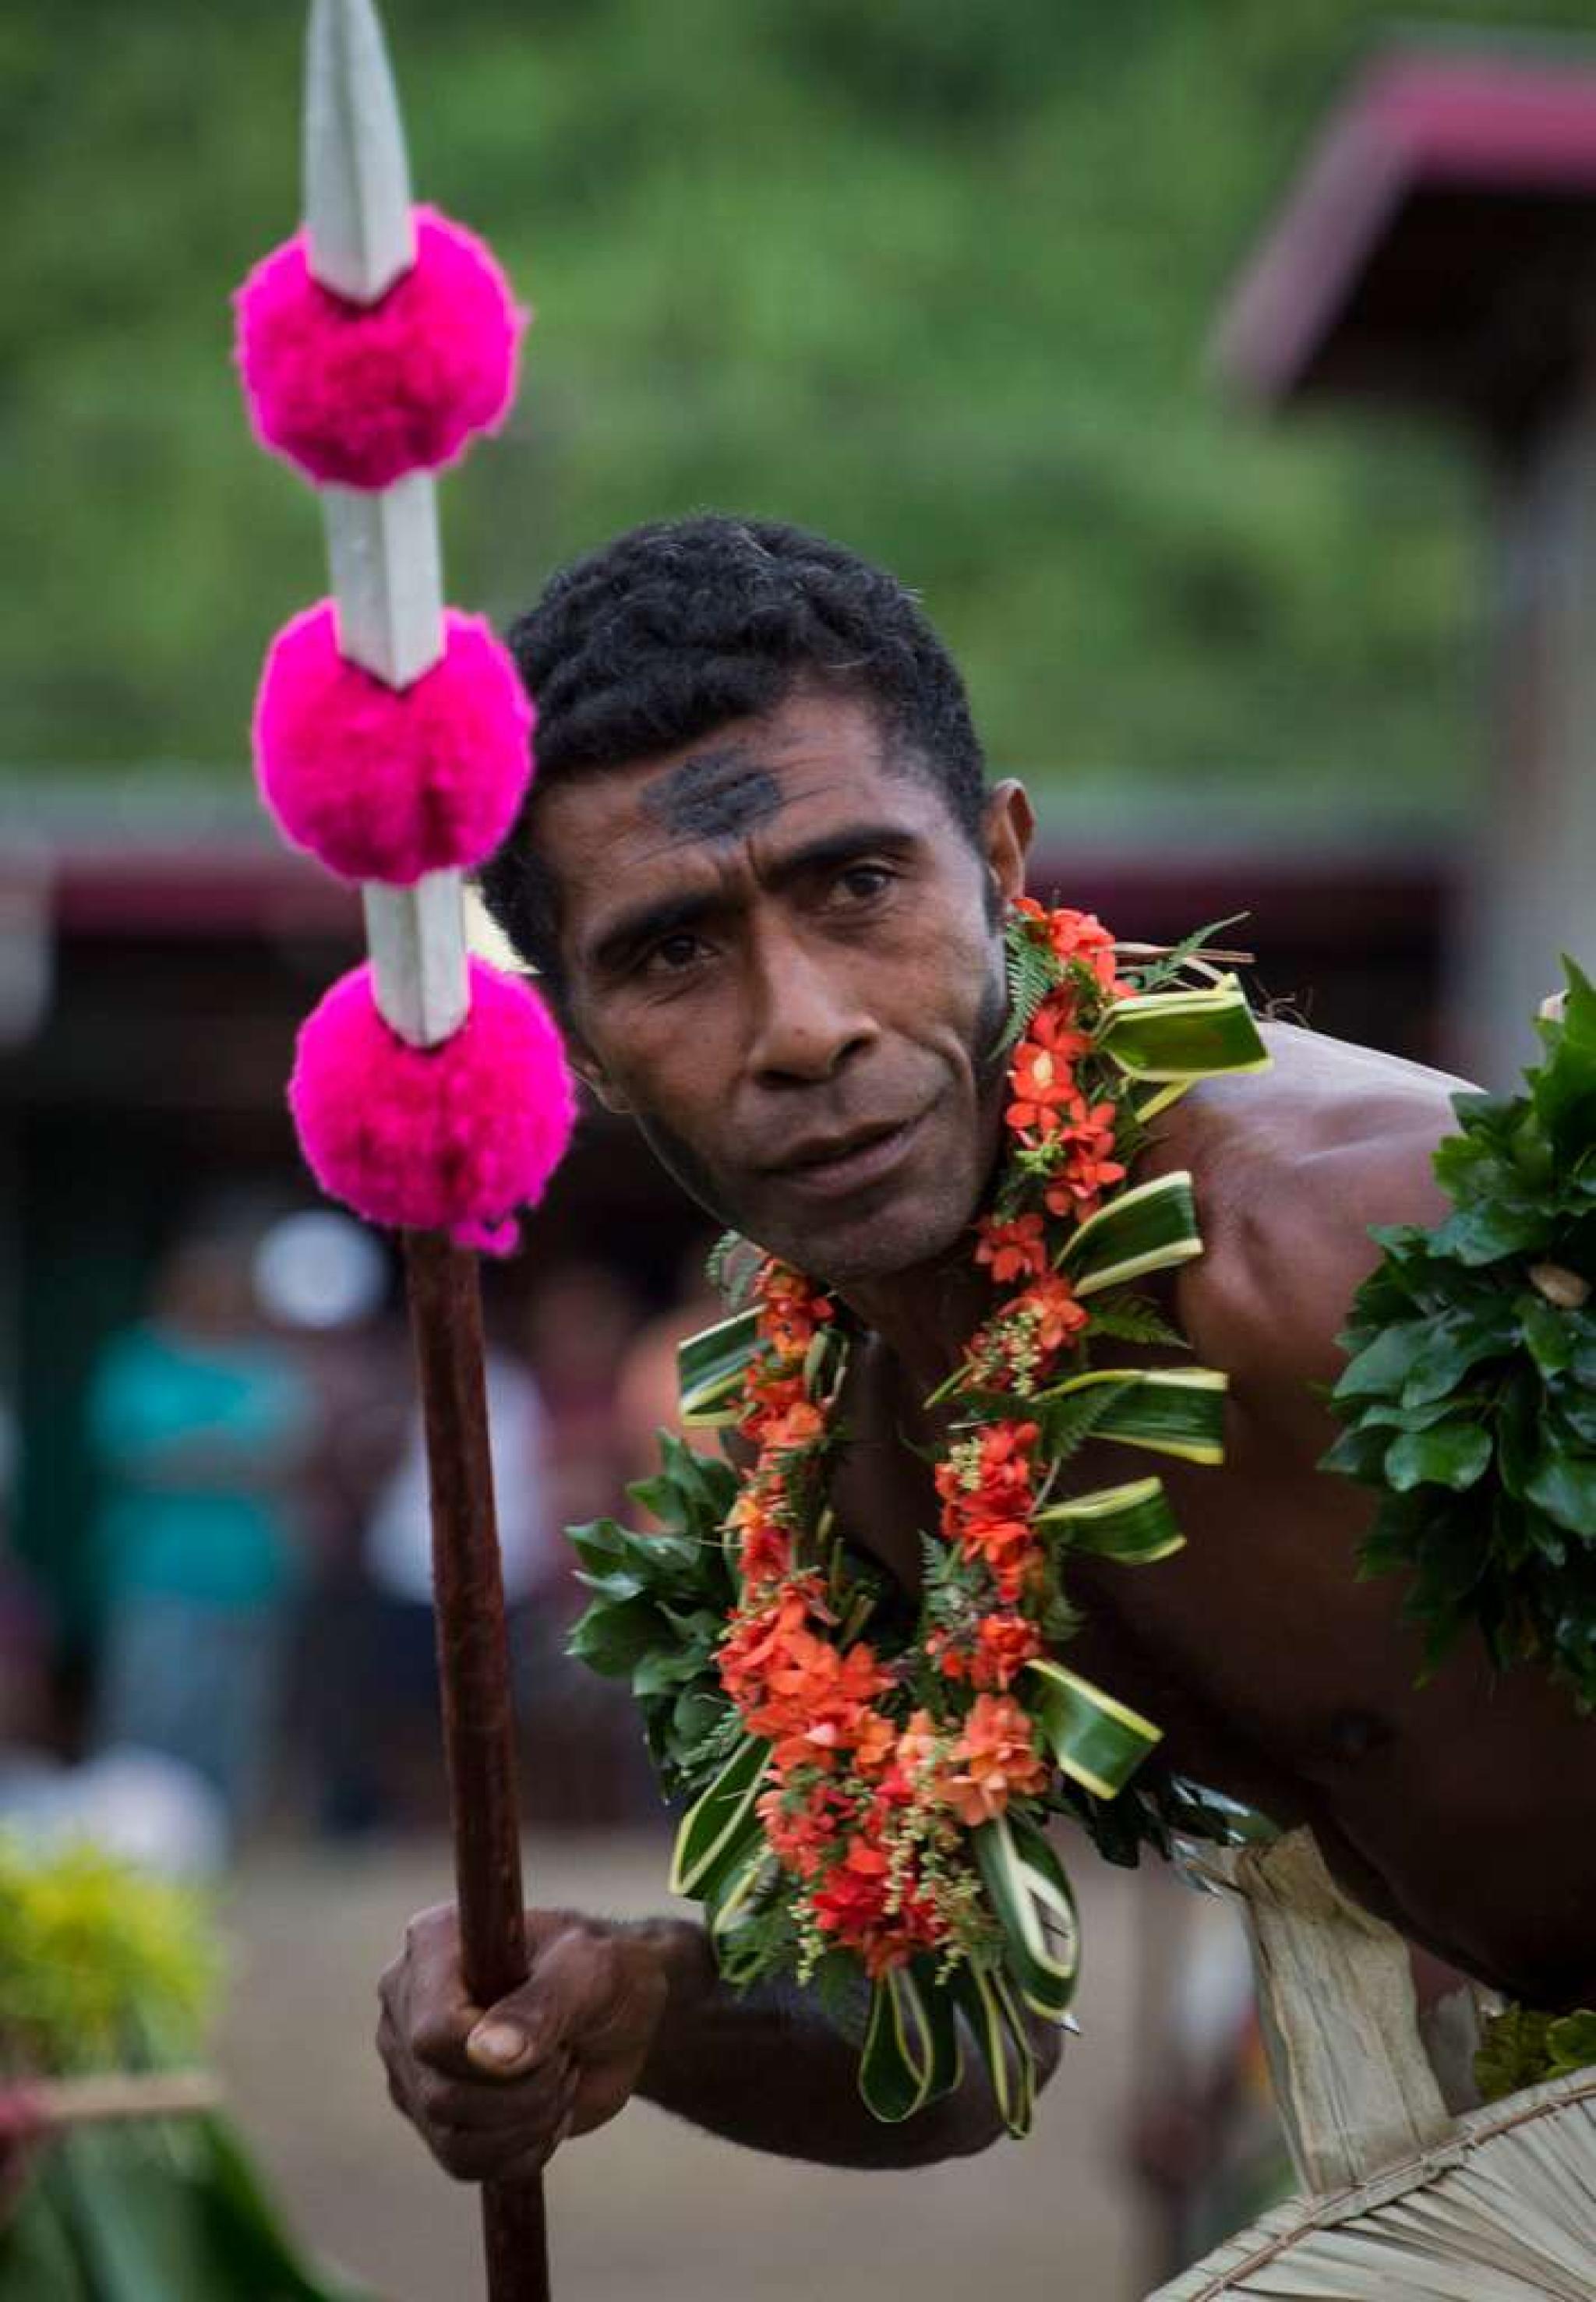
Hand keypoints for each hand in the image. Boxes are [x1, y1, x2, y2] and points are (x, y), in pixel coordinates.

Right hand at [377, 1904, 672, 2182]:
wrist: (616, 2015)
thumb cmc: (603, 1973)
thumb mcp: (590, 1972)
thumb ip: (542, 2006)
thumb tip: (486, 2055)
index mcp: (433, 1945)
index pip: (433, 2032)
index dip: (490, 2056)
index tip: (551, 2044)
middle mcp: (407, 2004)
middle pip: (439, 2093)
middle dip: (523, 2092)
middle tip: (566, 2059)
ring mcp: (413, 2063)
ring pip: (451, 2137)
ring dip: (527, 2122)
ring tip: (560, 2080)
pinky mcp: (432, 2114)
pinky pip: (462, 2162)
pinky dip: (521, 2151)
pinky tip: (548, 2113)